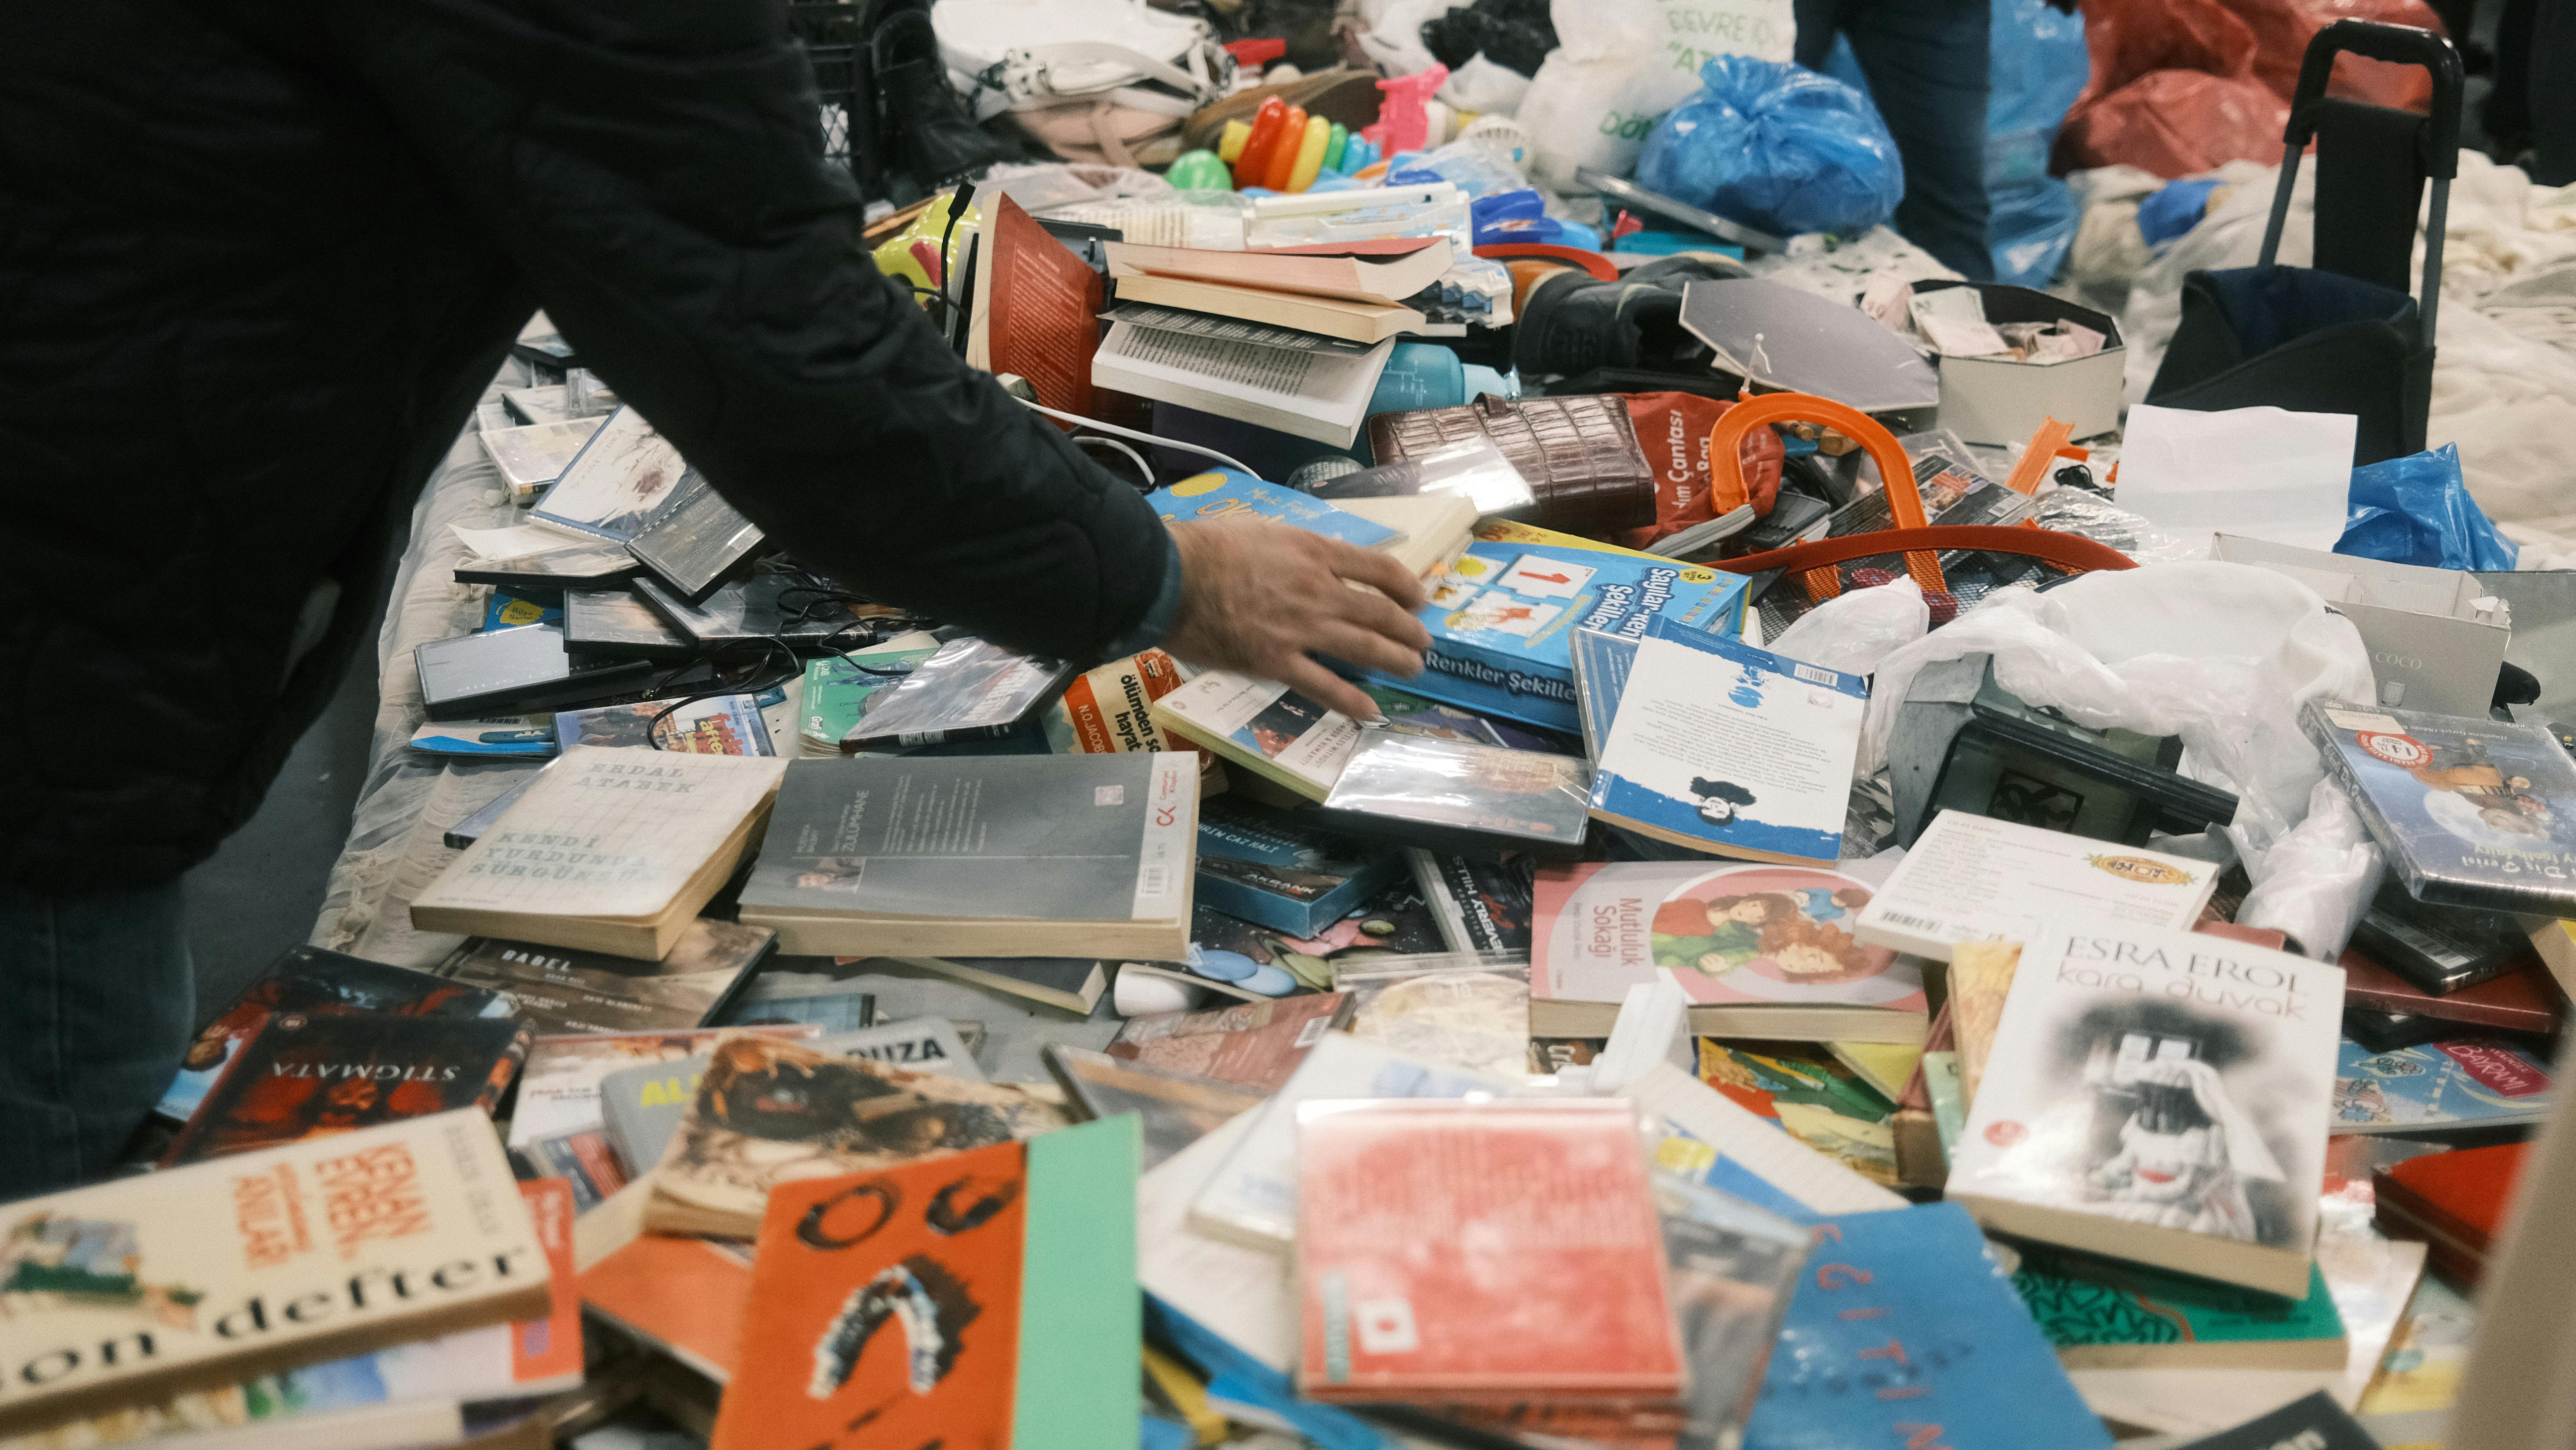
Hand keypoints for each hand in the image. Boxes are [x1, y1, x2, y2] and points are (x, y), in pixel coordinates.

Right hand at [1159, 518, 1431, 722]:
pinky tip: (1371, 712)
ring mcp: (1300, 629)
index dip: (1406, 586)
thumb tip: (1323, 558)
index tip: (1418, 598)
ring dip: (1396, 660)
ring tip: (1413, 669)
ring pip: (1365, 648)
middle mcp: (1319, 590)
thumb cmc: (1209, 547)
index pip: (1379, 568)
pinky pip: (1323, 686)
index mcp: (1316, 552)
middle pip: (1381, 612)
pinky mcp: (1276, 662)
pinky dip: (1351, 701)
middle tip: (1422, 642)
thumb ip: (1300, 548)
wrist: (1172, 576)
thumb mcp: (1267, 530)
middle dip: (1409, 630)